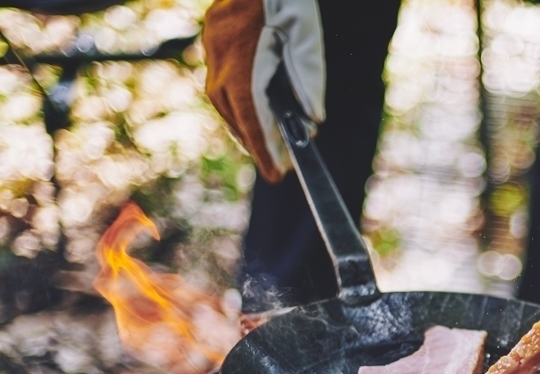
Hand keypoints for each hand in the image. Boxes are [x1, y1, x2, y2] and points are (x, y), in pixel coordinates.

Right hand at [203, 0, 325, 182]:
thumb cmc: (287, 1)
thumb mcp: (306, 38)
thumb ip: (309, 81)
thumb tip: (313, 121)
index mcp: (243, 67)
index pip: (253, 122)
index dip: (265, 152)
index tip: (277, 176)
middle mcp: (220, 64)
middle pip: (237, 118)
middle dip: (258, 144)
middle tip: (280, 164)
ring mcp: (212, 51)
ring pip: (225, 103)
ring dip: (246, 125)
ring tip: (268, 144)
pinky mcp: (211, 40)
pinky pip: (221, 84)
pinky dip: (238, 104)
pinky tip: (253, 110)